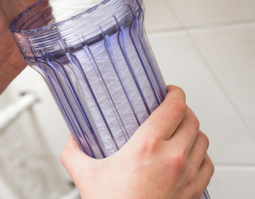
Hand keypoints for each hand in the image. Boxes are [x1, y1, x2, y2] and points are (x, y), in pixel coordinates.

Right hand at [61, 86, 213, 198]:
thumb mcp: (86, 177)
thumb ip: (74, 153)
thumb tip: (71, 141)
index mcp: (148, 145)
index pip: (176, 106)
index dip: (175, 92)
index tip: (167, 91)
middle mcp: (172, 158)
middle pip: (191, 119)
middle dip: (182, 110)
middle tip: (170, 110)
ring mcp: (187, 176)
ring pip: (203, 139)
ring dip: (193, 131)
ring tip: (180, 130)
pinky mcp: (194, 192)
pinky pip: (208, 164)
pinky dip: (201, 155)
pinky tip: (189, 155)